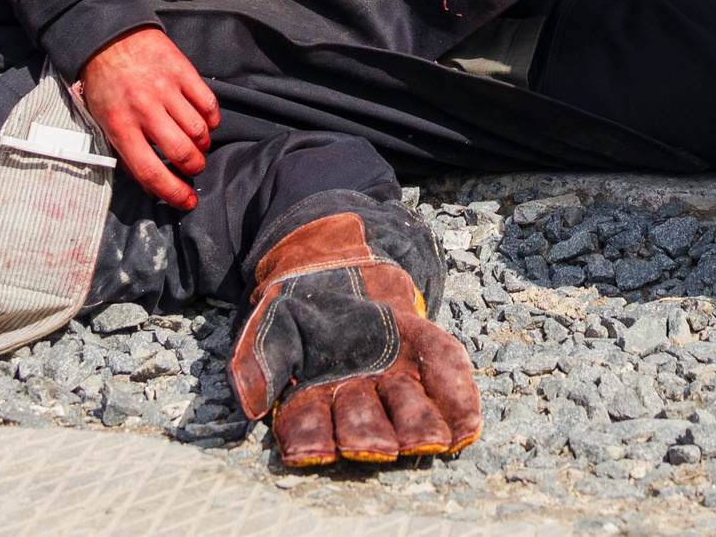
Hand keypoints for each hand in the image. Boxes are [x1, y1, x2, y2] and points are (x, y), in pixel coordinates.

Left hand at [77, 27, 219, 209]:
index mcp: (120, 126)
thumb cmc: (105, 85)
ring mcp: (165, 88)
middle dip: (194, 168)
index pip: (151, 171)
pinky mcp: (182, 71)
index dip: (173, 193)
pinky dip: (211, 119)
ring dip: (203, 145)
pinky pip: (208, 103)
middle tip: (193, 168)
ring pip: (199, 130)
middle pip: (181, 152)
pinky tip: (205, 122)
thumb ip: (127, 152)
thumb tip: (153, 184)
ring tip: (198, 144)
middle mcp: (144, 109)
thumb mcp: (103, 123)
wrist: (109, 38)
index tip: (188, 201)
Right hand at [231, 209, 482, 466]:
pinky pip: (445, 376)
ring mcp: (396, 379)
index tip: (316, 454)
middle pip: (365, 428)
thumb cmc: (301, 302)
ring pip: (409, 412)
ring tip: (429, 441)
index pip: (309, 430)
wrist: (339, 262)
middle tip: (379, 449)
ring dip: (418, 428)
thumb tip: (248, 406)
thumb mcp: (273, 323)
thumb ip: (258, 362)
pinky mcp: (426, 353)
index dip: (312, 443)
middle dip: (372, 438)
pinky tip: (468, 423)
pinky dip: (458, 399)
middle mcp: (358, 399)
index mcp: (312, 398)